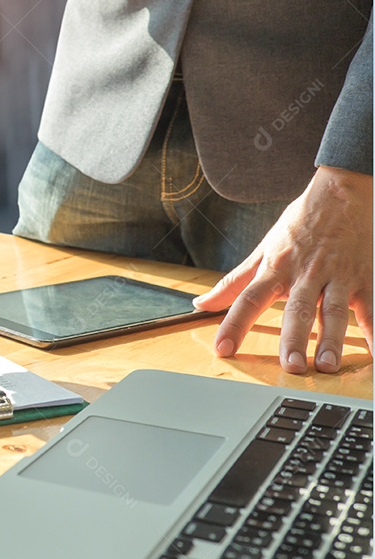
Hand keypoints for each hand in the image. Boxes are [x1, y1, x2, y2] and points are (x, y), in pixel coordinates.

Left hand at [195, 166, 372, 373]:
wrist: (342, 192)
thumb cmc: (300, 223)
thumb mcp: (263, 249)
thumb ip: (233, 281)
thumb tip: (201, 303)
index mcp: (276, 268)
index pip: (248, 298)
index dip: (234, 324)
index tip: (222, 349)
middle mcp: (305, 274)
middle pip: (297, 309)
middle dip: (293, 338)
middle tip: (290, 366)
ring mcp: (337, 276)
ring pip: (334, 311)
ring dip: (332, 339)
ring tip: (327, 365)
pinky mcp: (365, 277)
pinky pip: (371, 308)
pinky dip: (374, 330)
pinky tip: (374, 352)